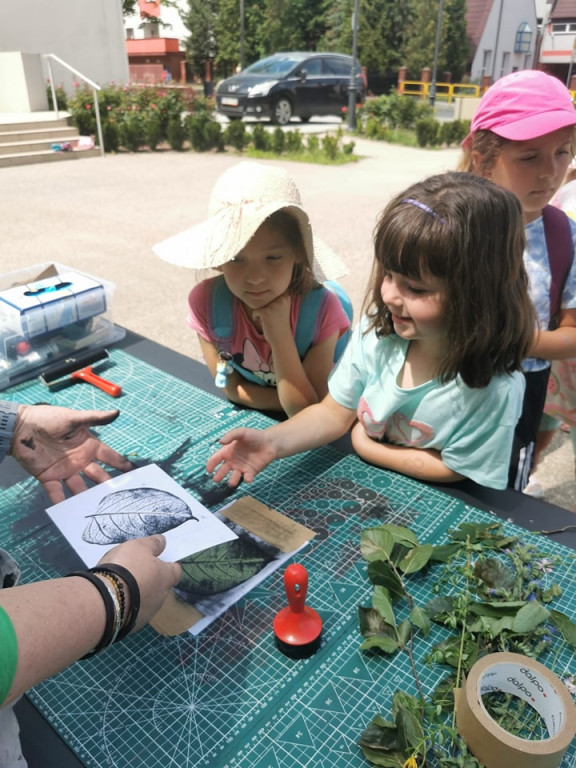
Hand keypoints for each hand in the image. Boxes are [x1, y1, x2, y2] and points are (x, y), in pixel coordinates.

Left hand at [11, 404, 132, 502]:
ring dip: (87, 498)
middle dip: (108, 485)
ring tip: (96, 510)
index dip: (122, 464)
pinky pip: (56, 492)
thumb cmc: (49, 419)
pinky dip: (60, 502)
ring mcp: (65, 470)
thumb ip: (95, 418)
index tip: (135, 473)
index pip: (110, 457)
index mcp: (88, 446)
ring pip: (79, 487)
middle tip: (120, 498)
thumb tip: (117, 412)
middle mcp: (80, 460)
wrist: (21, 426)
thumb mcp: (73, 418)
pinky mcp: (48, 476)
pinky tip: (66, 513)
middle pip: (98, 475)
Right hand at [97, 534, 181, 631]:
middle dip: (151, 580)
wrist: (104, 601)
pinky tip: (113, 599)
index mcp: (165, 578)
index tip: (161, 560)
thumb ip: (153, 544)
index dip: (169, 565)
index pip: (176, 571)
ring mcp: (146, 614)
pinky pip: (131, 612)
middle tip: (135, 571)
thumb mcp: (139, 546)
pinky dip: (125, 605)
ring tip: (120, 585)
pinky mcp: (130, 626)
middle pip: (160, 587)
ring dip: (137, 594)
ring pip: (146, 601)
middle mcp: (160, 598)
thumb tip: (164, 542)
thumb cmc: (126, 568)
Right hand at [206, 427, 276, 485]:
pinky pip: (247, 478)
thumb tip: (220, 441)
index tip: (209, 470)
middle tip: (216, 479)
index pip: (216, 459)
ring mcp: (241, 467)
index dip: (211, 464)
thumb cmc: (254, 436)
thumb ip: (231, 435)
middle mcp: (233, 461)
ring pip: (234, 476)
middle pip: (223, 470)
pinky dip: (247, 479)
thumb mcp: (241, 432)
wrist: (269, 442)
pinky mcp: (251, 472)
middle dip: (219, 476)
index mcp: (228, 451)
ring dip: (232, 480)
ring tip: (231, 482)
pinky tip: (248, 478)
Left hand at [252, 293, 290, 342]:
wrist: (281, 337)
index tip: (275, 312)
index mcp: (286, 297)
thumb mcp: (282, 307)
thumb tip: (262, 287)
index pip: (270, 293)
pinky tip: (264, 323)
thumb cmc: (280, 322)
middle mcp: (281, 299)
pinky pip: (255, 311)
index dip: (269, 303)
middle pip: (264, 299)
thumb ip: (276, 297)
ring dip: (261, 312)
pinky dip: (257, 317)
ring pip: (259, 304)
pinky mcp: (265, 312)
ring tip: (268, 320)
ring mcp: (273, 305)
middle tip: (272, 317)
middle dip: (264, 307)